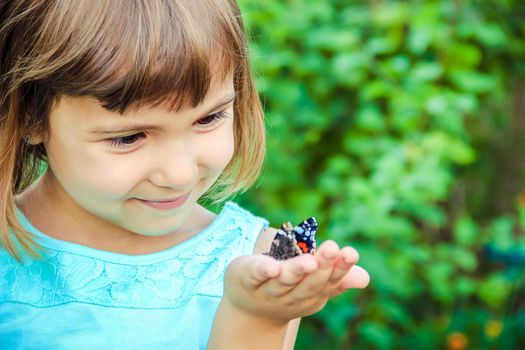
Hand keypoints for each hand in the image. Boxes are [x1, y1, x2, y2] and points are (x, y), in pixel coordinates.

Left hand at [222, 240, 369, 323]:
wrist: (249, 309)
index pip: (330, 282)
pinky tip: (272, 267)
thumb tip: (365, 277)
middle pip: (309, 283)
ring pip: (285, 281)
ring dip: (297, 271)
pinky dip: (263, 271)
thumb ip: (336, 278)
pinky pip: (255, 275)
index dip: (340, 268)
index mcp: (312, 294)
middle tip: (332, 248)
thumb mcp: (313, 285)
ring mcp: (269, 289)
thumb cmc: (288, 290)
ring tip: (309, 261)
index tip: (351, 253)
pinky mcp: (247, 278)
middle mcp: (293, 295)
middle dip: (322, 266)